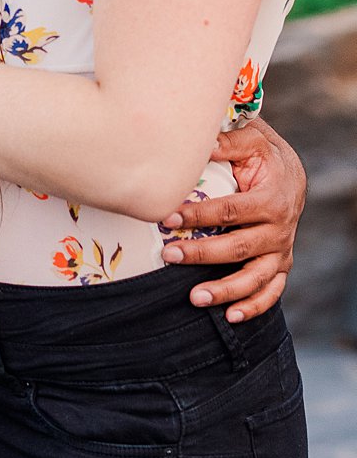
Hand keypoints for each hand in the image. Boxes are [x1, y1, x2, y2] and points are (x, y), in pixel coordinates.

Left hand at [160, 116, 305, 320]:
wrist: (291, 174)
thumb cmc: (262, 155)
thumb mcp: (250, 140)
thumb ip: (226, 142)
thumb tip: (199, 142)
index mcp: (271, 200)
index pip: (231, 211)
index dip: (199, 216)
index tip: (167, 217)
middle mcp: (278, 230)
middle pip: (240, 248)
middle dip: (203, 253)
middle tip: (170, 255)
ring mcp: (280, 250)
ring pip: (256, 277)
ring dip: (226, 290)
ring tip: (194, 297)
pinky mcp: (279, 263)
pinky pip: (271, 290)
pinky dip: (254, 306)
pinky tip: (230, 316)